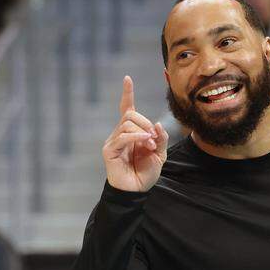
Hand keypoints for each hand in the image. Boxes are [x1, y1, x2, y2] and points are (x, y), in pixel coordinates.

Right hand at [103, 76, 167, 191]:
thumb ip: (160, 138)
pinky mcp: (109, 150)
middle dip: (145, 123)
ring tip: (149, 146)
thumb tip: (158, 124)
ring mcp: (113, 141)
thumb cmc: (145, 173)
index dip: (127, 94)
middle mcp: (120, 134)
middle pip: (130, 115)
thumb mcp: (160, 154)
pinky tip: (144, 143)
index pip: (127, 108)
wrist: (136, 191)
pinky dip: (136, 137)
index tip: (127, 79)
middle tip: (153, 138)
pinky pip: (123, 136)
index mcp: (131, 132)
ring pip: (127, 124)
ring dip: (143, 132)